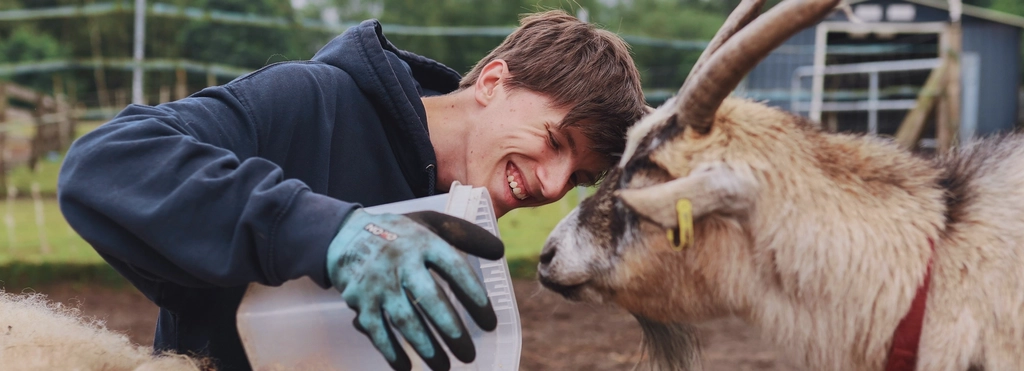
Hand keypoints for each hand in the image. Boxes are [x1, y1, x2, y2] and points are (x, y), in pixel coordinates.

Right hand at [326, 209, 503, 370]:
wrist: (344, 234)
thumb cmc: (399, 233)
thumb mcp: (430, 223)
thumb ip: (464, 236)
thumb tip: (498, 252)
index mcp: (422, 241)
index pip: (453, 267)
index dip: (472, 294)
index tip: (489, 321)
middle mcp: (400, 262)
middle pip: (429, 298)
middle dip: (450, 329)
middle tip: (469, 353)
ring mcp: (378, 283)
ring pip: (404, 319)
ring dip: (425, 346)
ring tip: (445, 366)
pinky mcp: (360, 300)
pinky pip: (377, 330)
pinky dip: (390, 351)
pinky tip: (407, 367)